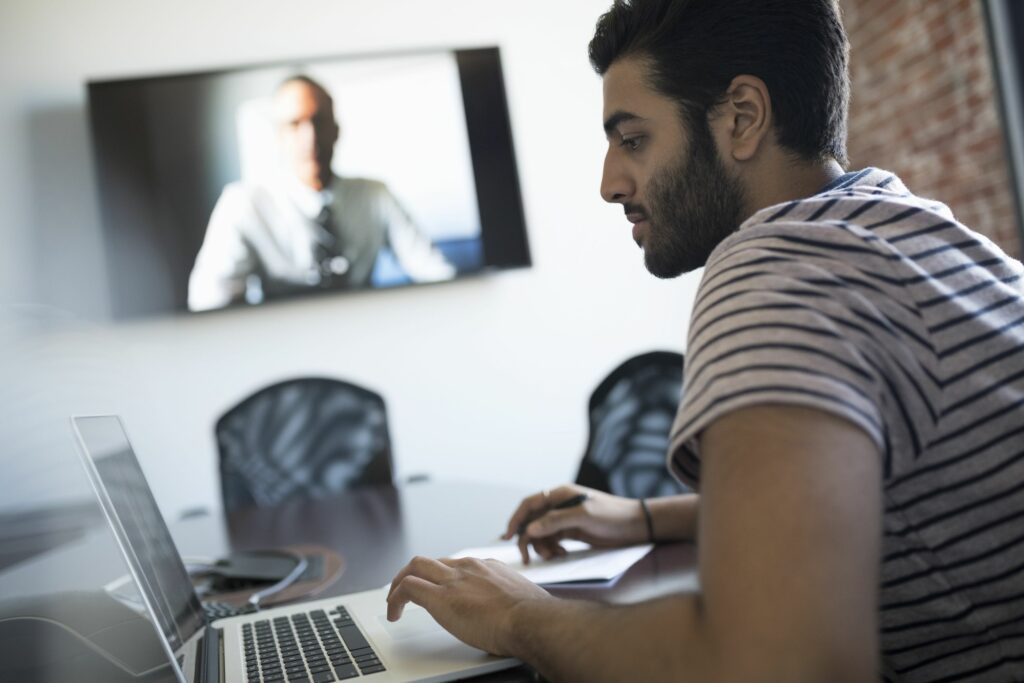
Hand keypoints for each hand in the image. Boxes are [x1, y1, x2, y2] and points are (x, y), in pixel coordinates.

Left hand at [386, 555, 553, 655]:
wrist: (531, 620)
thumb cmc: (533, 617)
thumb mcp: (522, 600)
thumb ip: (512, 601)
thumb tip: (516, 613)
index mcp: (488, 568)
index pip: (457, 565)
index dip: (443, 578)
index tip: (440, 589)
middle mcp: (468, 568)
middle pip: (432, 561)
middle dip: (414, 573)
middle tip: (405, 590)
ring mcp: (453, 580)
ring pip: (415, 566)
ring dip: (400, 583)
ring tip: (394, 600)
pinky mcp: (440, 598)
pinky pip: (408, 588)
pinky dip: (396, 598)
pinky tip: (394, 613)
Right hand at [501, 484, 646, 563]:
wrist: (636, 526)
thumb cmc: (612, 517)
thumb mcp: (584, 517)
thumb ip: (556, 521)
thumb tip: (529, 530)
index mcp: (560, 495)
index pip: (529, 504)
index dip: (515, 519)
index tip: (506, 537)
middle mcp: (559, 505)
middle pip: (532, 521)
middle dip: (527, 539)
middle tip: (527, 558)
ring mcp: (565, 519)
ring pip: (541, 534)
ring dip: (542, 547)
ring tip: (555, 557)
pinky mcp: (571, 531)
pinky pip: (552, 540)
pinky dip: (552, 549)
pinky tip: (562, 555)